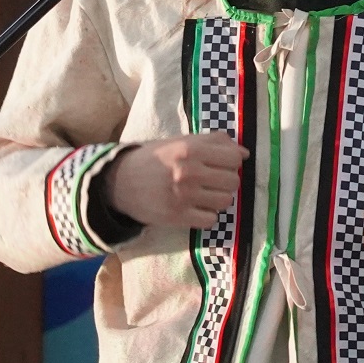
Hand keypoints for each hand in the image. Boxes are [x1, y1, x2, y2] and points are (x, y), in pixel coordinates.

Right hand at [104, 132, 248, 228]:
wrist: (119, 182)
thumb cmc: (153, 159)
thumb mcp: (180, 142)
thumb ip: (212, 142)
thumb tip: (244, 152)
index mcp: (190, 149)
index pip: (234, 157)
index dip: (232, 161)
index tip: (223, 164)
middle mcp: (189, 171)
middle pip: (233, 180)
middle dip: (226, 180)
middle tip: (212, 180)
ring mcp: (183, 195)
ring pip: (225, 201)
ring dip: (218, 198)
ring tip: (204, 194)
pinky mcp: (177, 216)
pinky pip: (211, 219)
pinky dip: (207, 215)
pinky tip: (196, 208)